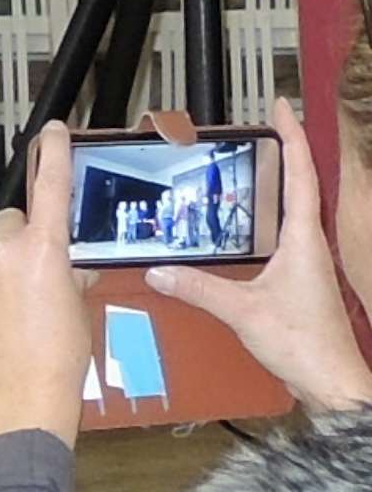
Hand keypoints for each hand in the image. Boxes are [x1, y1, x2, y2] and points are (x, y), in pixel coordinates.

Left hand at [0, 121, 94, 445]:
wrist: (29, 390)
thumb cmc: (66, 351)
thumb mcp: (81, 304)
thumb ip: (71, 273)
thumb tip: (69, 264)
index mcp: (45, 250)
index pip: (51, 190)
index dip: (53, 155)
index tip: (52, 129)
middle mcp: (5, 253)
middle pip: (10, 222)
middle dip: (22, 237)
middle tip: (39, 269)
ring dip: (5, 272)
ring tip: (22, 312)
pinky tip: (2, 325)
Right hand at [148, 98, 371, 415]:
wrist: (332, 383)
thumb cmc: (303, 345)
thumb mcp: (242, 311)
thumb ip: (197, 287)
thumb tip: (159, 270)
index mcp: (303, 241)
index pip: (301, 176)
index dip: (292, 138)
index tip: (281, 108)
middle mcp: (310, 246)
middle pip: (302, 186)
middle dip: (287, 152)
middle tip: (266, 126)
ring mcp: (308, 264)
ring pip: (296, 210)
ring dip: (280, 183)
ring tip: (255, 163)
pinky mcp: (301, 282)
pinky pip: (286, 235)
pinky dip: (271, 216)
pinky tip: (248, 222)